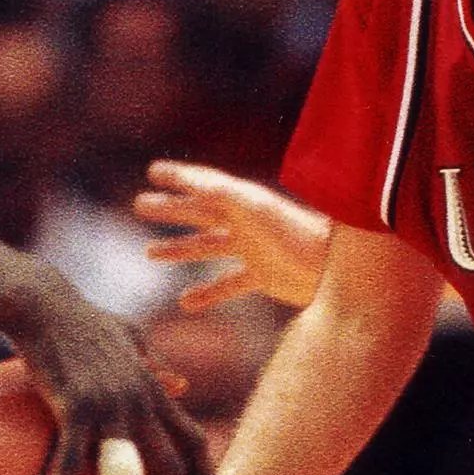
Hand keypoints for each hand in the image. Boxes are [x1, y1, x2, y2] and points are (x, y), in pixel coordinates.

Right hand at [7, 271, 216, 474]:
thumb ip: (157, 365)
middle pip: (171, 468)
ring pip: (123, 473)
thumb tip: (182, 383)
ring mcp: (109, 407)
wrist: (46, 303)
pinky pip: (70, 461)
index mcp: (154, 392)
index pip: (193, 440)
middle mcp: (140, 403)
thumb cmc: (84, 320)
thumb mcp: (131, 338)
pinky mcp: (73, 407)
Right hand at [134, 159, 329, 311]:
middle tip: (140, 205)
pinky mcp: (264, 278)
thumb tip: (188, 180)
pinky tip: (186, 303)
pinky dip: (207, 294)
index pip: (204, 183)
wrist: (334, 269)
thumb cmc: (297, 233)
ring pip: (208, 248)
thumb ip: (221, 192)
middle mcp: (246, 222)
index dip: (179, 176)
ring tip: (150, 253)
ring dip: (179, 249)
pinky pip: (228, 285)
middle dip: (171, 210)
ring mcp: (254, 250)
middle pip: (200, 213)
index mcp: (243, 200)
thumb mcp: (254, 207)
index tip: (152, 171)